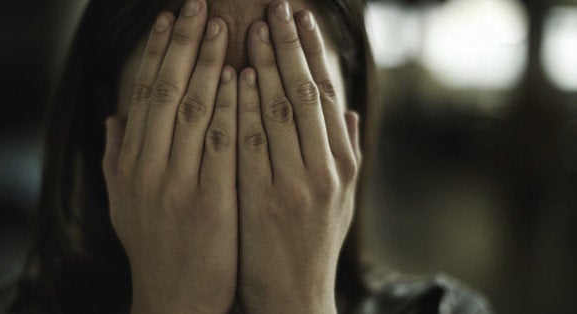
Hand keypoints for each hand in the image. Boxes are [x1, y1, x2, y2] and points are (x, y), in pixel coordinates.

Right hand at [102, 0, 237, 311]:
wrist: (174, 300)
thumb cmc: (155, 249)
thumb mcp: (123, 204)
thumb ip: (116, 158)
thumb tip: (113, 117)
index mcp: (130, 164)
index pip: (143, 94)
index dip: (156, 52)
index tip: (168, 18)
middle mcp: (148, 168)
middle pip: (167, 91)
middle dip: (184, 44)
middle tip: (198, 6)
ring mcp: (178, 185)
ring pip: (195, 110)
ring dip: (210, 64)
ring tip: (223, 27)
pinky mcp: (211, 202)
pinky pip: (223, 145)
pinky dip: (231, 108)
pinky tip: (242, 79)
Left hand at [236, 1, 361, 312]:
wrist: (294, 297)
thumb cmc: (312, 244)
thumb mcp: (341, 200)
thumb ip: (348, 153)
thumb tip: (353, 112)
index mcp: (344, 164)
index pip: (330, 95)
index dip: (315, 52)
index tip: (301, 18)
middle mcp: (327, 169)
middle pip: (308, 93)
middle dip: (291, 46)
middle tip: (277, 7)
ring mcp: (298, 184)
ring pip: (283, 111)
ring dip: (267, 66)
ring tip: (253, 28)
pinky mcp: (265, 201)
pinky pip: (253, 144)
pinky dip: (246, 107)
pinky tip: (237, 78)